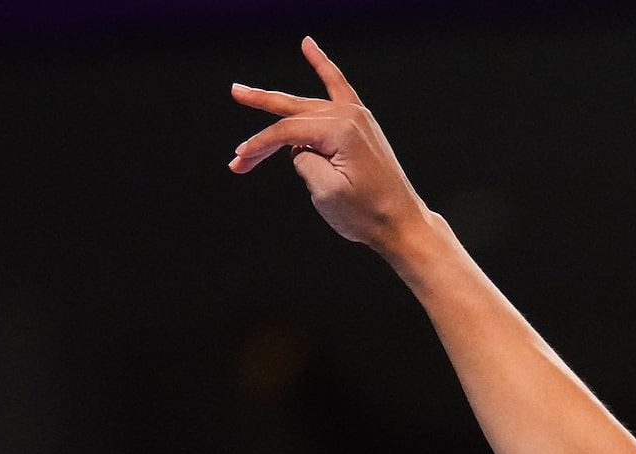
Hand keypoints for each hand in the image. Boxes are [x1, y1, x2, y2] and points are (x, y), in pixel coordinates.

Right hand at [230, 38, 429, 253]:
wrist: (402, 224)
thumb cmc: (368, 214)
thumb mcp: (326, 193)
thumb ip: (304, 162)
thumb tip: (299, 149)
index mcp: (342, 130)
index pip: (287, 132)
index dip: (259, 146)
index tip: (239, 163)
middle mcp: (351, 116)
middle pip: (293, 113)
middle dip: (261, 112)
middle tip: (234, 94)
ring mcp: (358, 118)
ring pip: (306, 106)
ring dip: (278, 105)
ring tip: (247, 93)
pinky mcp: (361, 126)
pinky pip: (338, 87)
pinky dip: (323, 67)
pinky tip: (309, 47)